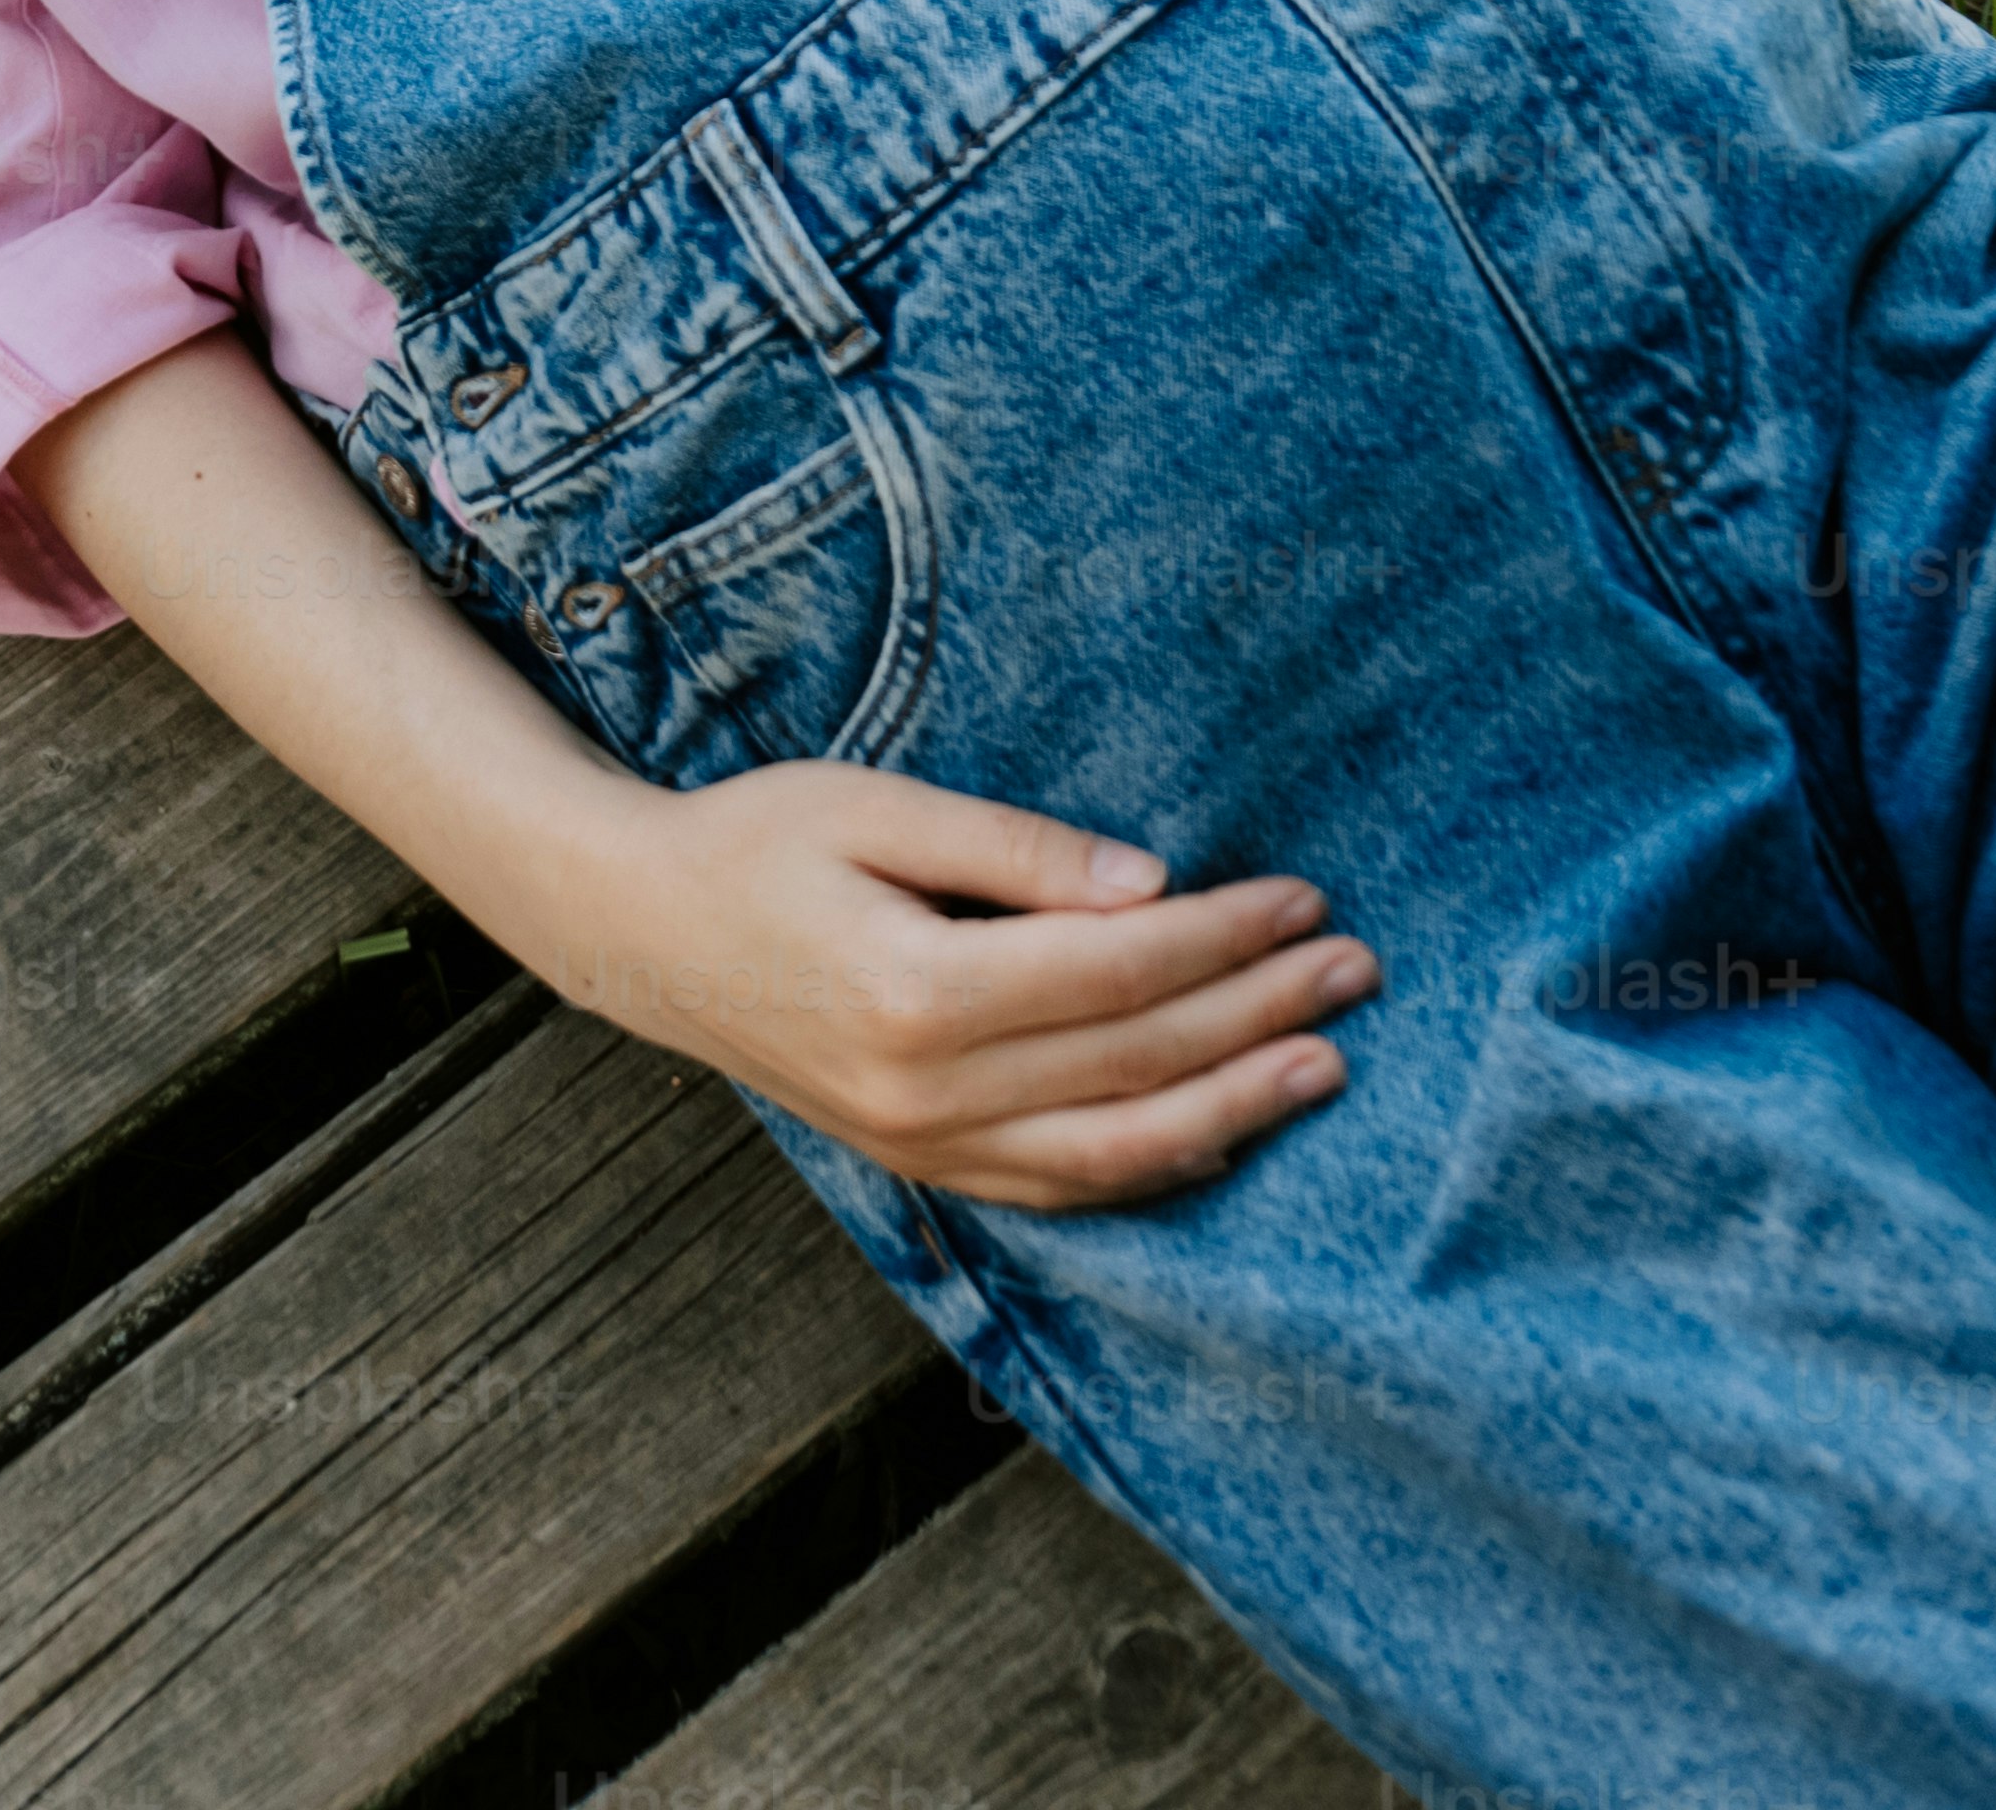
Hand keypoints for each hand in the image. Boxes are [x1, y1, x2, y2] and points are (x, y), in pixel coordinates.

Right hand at [522, 761, 1373, 1209]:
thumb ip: (1014, 849)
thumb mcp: (873, 807)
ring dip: (1234, 1109)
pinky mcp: (921, 1167)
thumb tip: (1152, 885)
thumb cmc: (756, 842)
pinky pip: (1062, 1188)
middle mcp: (925, 1091)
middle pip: (1135, 1062)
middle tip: (1354, 969)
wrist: (640, 932)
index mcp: (915, 990)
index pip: (1116, 972)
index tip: (1306, 898)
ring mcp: (923, 1146)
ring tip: (1324, 1066)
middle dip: (1259, 1016)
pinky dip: (1154, 1168)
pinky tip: (1222, 1134)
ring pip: (1115, 1152)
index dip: (1223, 937)